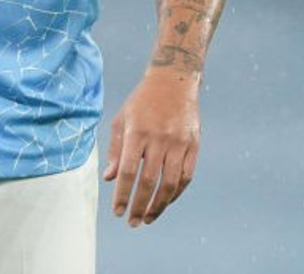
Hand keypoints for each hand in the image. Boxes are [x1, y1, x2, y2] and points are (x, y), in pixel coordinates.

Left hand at [102, 71, 200, 226]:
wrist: (174, 81)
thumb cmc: (141, 102)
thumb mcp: (121, 120)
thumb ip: (116, 150)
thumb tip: (109, 179)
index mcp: (137, 132)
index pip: (129, 172)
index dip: (123, 195)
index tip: (117, 212)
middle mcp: (159, 139)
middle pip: (149, 182)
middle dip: (140, 206)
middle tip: (132, 222)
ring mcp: (179, 143)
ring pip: (170, 184)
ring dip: (159, 206)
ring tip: (148, 218)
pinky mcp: (193, 146)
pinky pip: (186, 177)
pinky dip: (176, 193)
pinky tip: (165, 202)